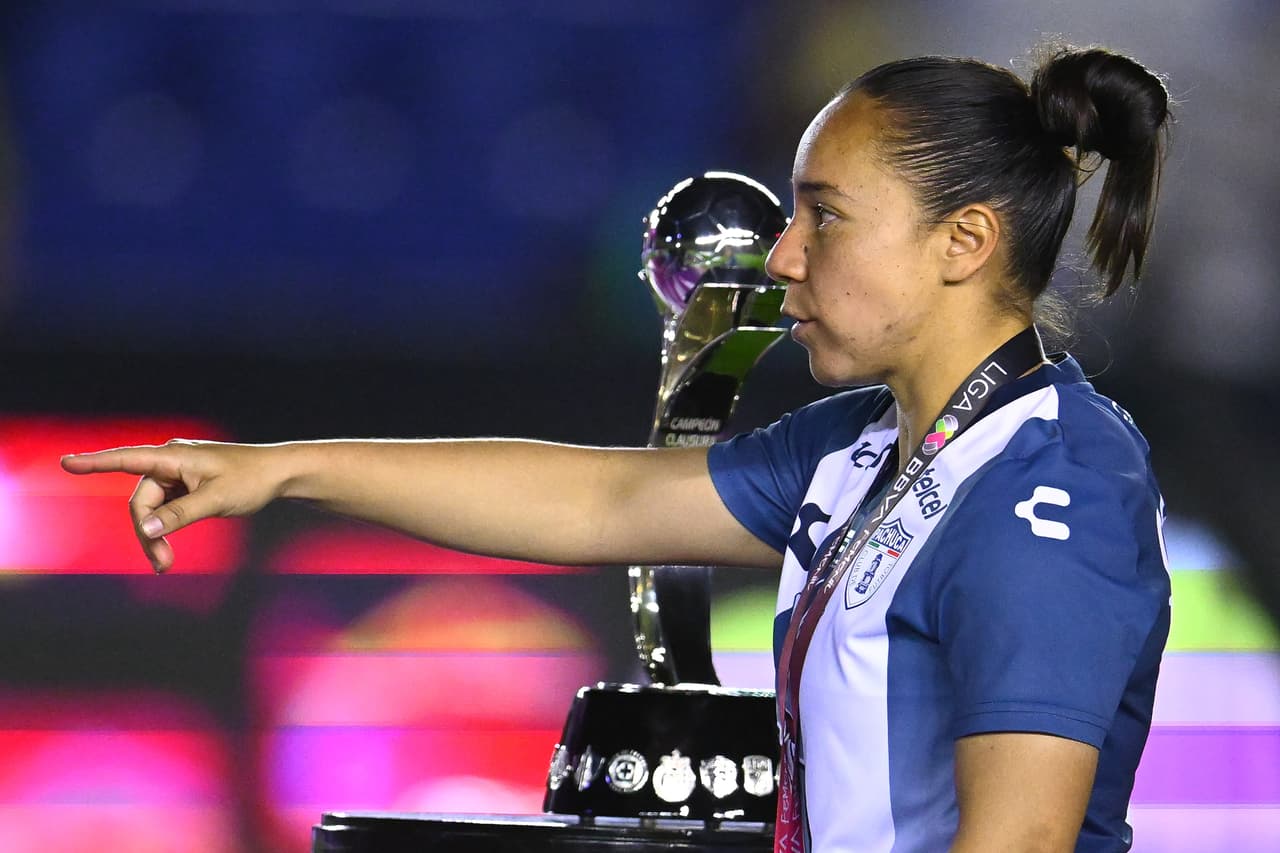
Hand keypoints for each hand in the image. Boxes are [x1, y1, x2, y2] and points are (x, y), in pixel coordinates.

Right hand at [60, 440, 282, 572]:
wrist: (279, 474)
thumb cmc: (251, 479)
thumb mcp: (217, 499)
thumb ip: (180, 514)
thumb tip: (146, 528)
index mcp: (174, 457)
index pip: (127, 459)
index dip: (95, 463)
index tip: (66, 463)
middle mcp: (171, 462)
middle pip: (141, 500)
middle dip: (147, 532)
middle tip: (163, 565)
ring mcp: (178, 474)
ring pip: (152, 508)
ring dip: (156, 534)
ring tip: (166, 564)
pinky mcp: (186, 485)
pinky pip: (165, 508)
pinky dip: (165, 528)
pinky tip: (167, 551)